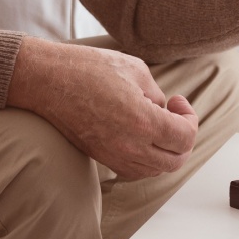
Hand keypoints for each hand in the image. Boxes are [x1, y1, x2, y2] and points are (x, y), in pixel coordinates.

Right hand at [6, 37, 198, 179]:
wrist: (47, 81)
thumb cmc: (88, 68)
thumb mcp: (135, 69)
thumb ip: (157, 93)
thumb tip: (163, 110)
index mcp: (143, 121)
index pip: (186, 138)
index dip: (190, 119)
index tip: (177, 101)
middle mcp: (130, 146)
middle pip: (176, 161)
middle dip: (184, 139)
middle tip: (175, 115)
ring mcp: (113, 156)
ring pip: (156, 170)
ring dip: (166, 150)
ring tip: (157, 124)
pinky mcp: (100, 158)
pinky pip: (135, 171)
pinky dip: (147, 159)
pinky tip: (140, 136)